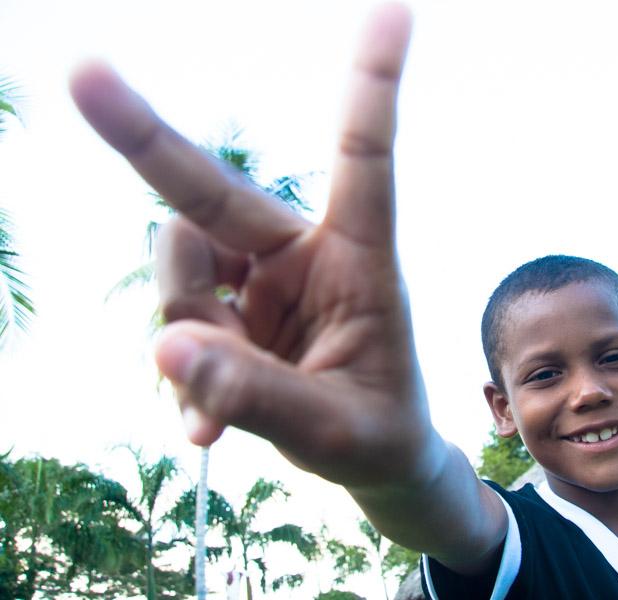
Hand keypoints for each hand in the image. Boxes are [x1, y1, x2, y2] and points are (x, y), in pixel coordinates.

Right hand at [70, 4, 435, 488]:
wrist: (373, 459)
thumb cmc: (377, 432)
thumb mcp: (333, 431)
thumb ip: (257, 396)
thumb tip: (167, 346)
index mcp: (360, 260)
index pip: (364, 164)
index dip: (371, 89)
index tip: (396, 9)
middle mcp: (300, 255)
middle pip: (212, 193)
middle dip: (145, 139)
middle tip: (81, 74)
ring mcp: (255, 281)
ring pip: (176, 269)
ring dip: (183, 332)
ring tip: (222, 404)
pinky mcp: (224, 312)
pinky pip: (170, 320)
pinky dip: (179, 369)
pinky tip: (205, 423)